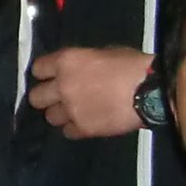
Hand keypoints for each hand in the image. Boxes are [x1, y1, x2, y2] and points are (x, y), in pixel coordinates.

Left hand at [27, 44, 151, 138]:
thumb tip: (80, 69)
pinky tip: (86, 122)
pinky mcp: (82, 129)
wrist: (149, 92)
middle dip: (46, 97)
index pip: (38, 69)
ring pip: (50, 117)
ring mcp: (71, 110)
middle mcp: (62, 86)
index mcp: (67, 61)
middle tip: (59, 97)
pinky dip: (74, 128)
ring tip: (75, 112)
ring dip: (60, 114)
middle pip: (36, 97)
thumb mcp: (105, 53)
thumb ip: (84, 62)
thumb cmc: (132, 66)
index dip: (45, 73)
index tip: (51, 76)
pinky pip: (67, 132)